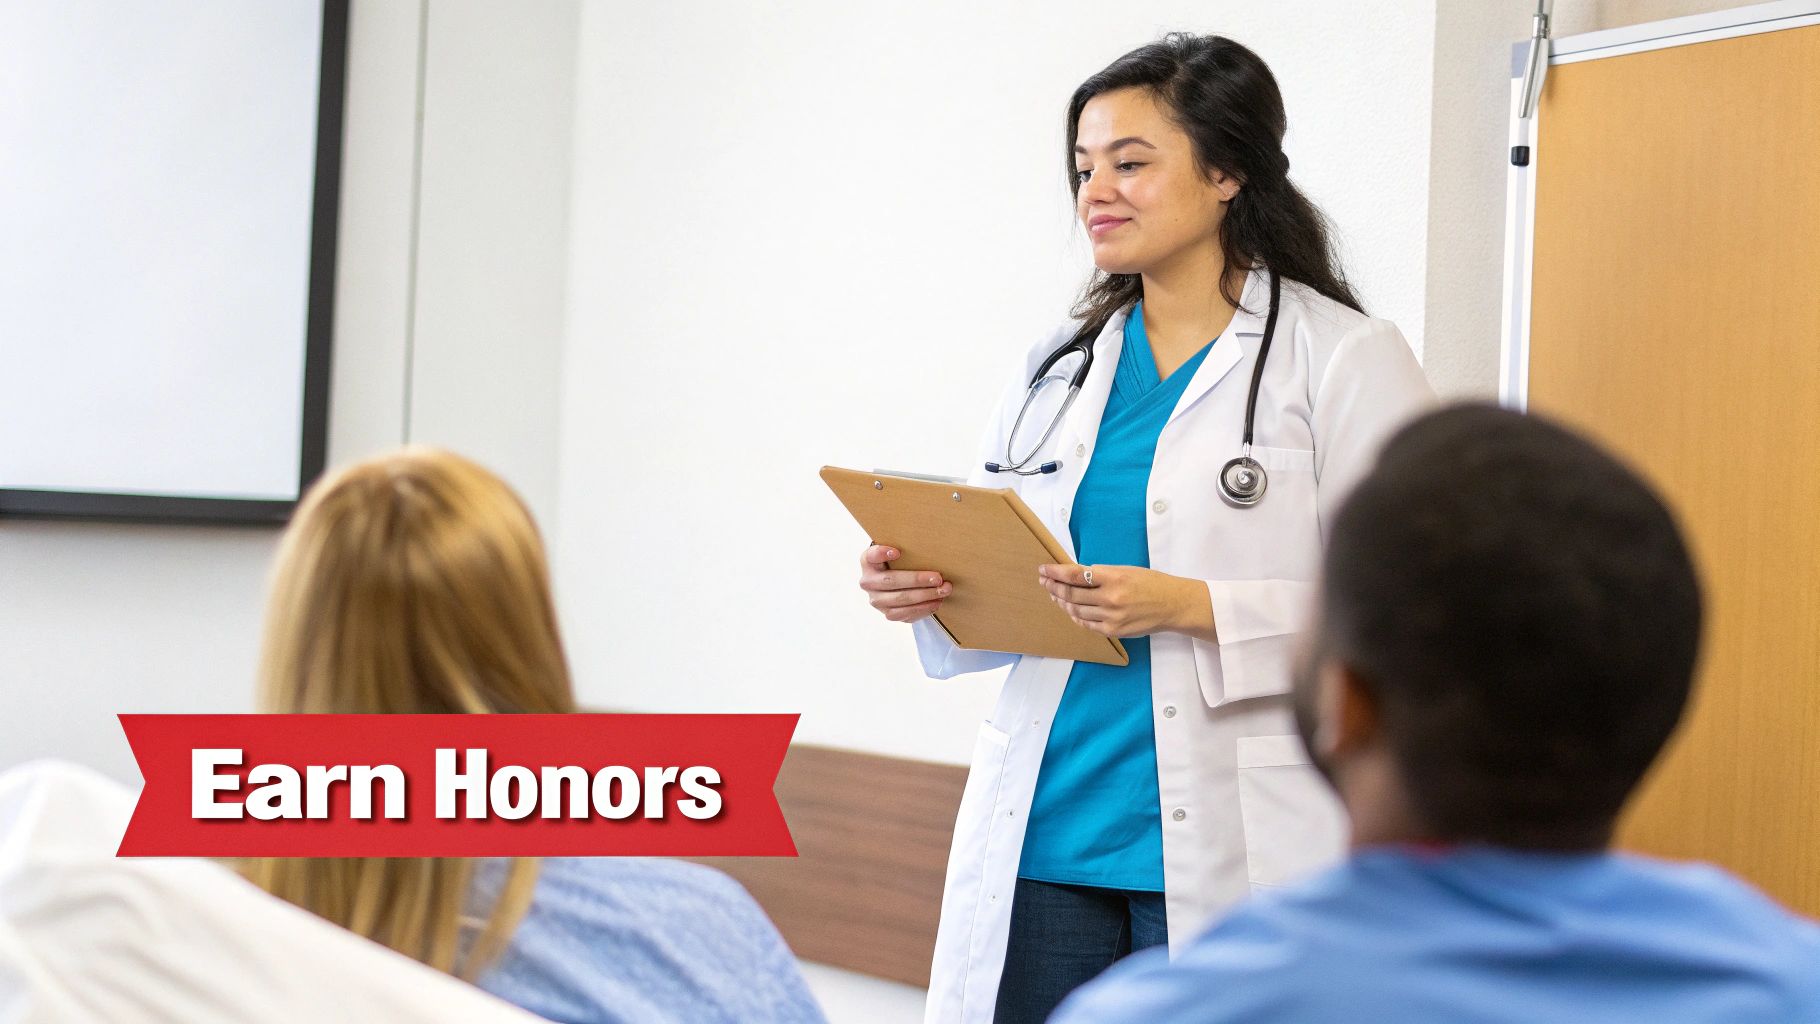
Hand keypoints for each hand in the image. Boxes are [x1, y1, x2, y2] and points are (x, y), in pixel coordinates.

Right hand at [859, 544, 950, 622]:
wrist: (897, 583)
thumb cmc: (900, 563)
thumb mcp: (899, 552)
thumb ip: (905, 548)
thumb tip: (928, 548)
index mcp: (868, 562)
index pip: (871, 556)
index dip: (882, 553)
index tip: (897, 552)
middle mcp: (868, 582)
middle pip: (892, 581)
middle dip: (917, 580)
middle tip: (938, 578)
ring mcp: (877, 600)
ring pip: (900, 600)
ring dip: (925, 596)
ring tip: (943, 591)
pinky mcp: (888, 613)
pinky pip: (905, 614)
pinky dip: (923, 608)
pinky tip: (937, 602)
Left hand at [1037, 563, 1215, 640]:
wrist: (1173, 605)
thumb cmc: (1151, 583)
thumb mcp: (1126, 570)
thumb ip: (1101, 574)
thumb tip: (1076, 576)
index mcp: (1113, 577)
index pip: (1075, 575)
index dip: (1055, 572)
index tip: (1044, 569)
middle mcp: (1110, 598)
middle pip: (1071, 593)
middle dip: (1053, 587)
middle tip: (1044, 581)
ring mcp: (1111, 616)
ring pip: (1076, 610)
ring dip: (1062, 601)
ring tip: (1055, 595)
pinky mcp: (1113, 630)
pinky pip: (1086, 624)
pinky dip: (1075, 616)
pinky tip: (1070, 609)